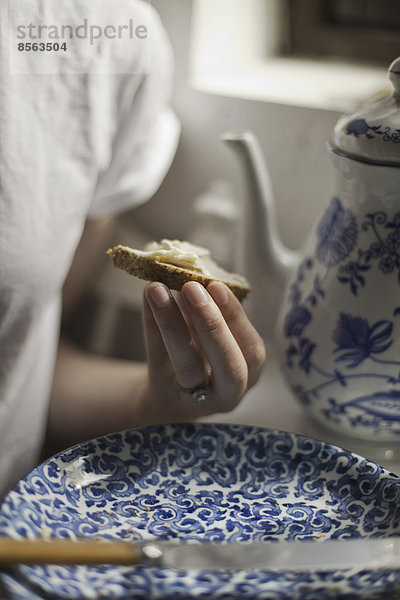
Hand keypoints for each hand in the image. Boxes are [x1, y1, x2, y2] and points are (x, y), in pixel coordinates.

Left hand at [141, 280, 265, 422]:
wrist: (169, 397)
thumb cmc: (202, 359)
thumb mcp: (215, 339)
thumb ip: (212, 311)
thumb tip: (195, 271)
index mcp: (249, 373)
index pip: (251, 350)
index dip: (236, 318)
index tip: (217, 286)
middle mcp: (227, 394)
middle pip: (228, 367)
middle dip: (212, 325)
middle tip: (191, 287)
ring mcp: (194, 401)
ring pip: (187, 367)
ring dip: (173, 325)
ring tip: (158, 289)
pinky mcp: (163, 396)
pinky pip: (158, 360)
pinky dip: (152, 326)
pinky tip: (148, 299)